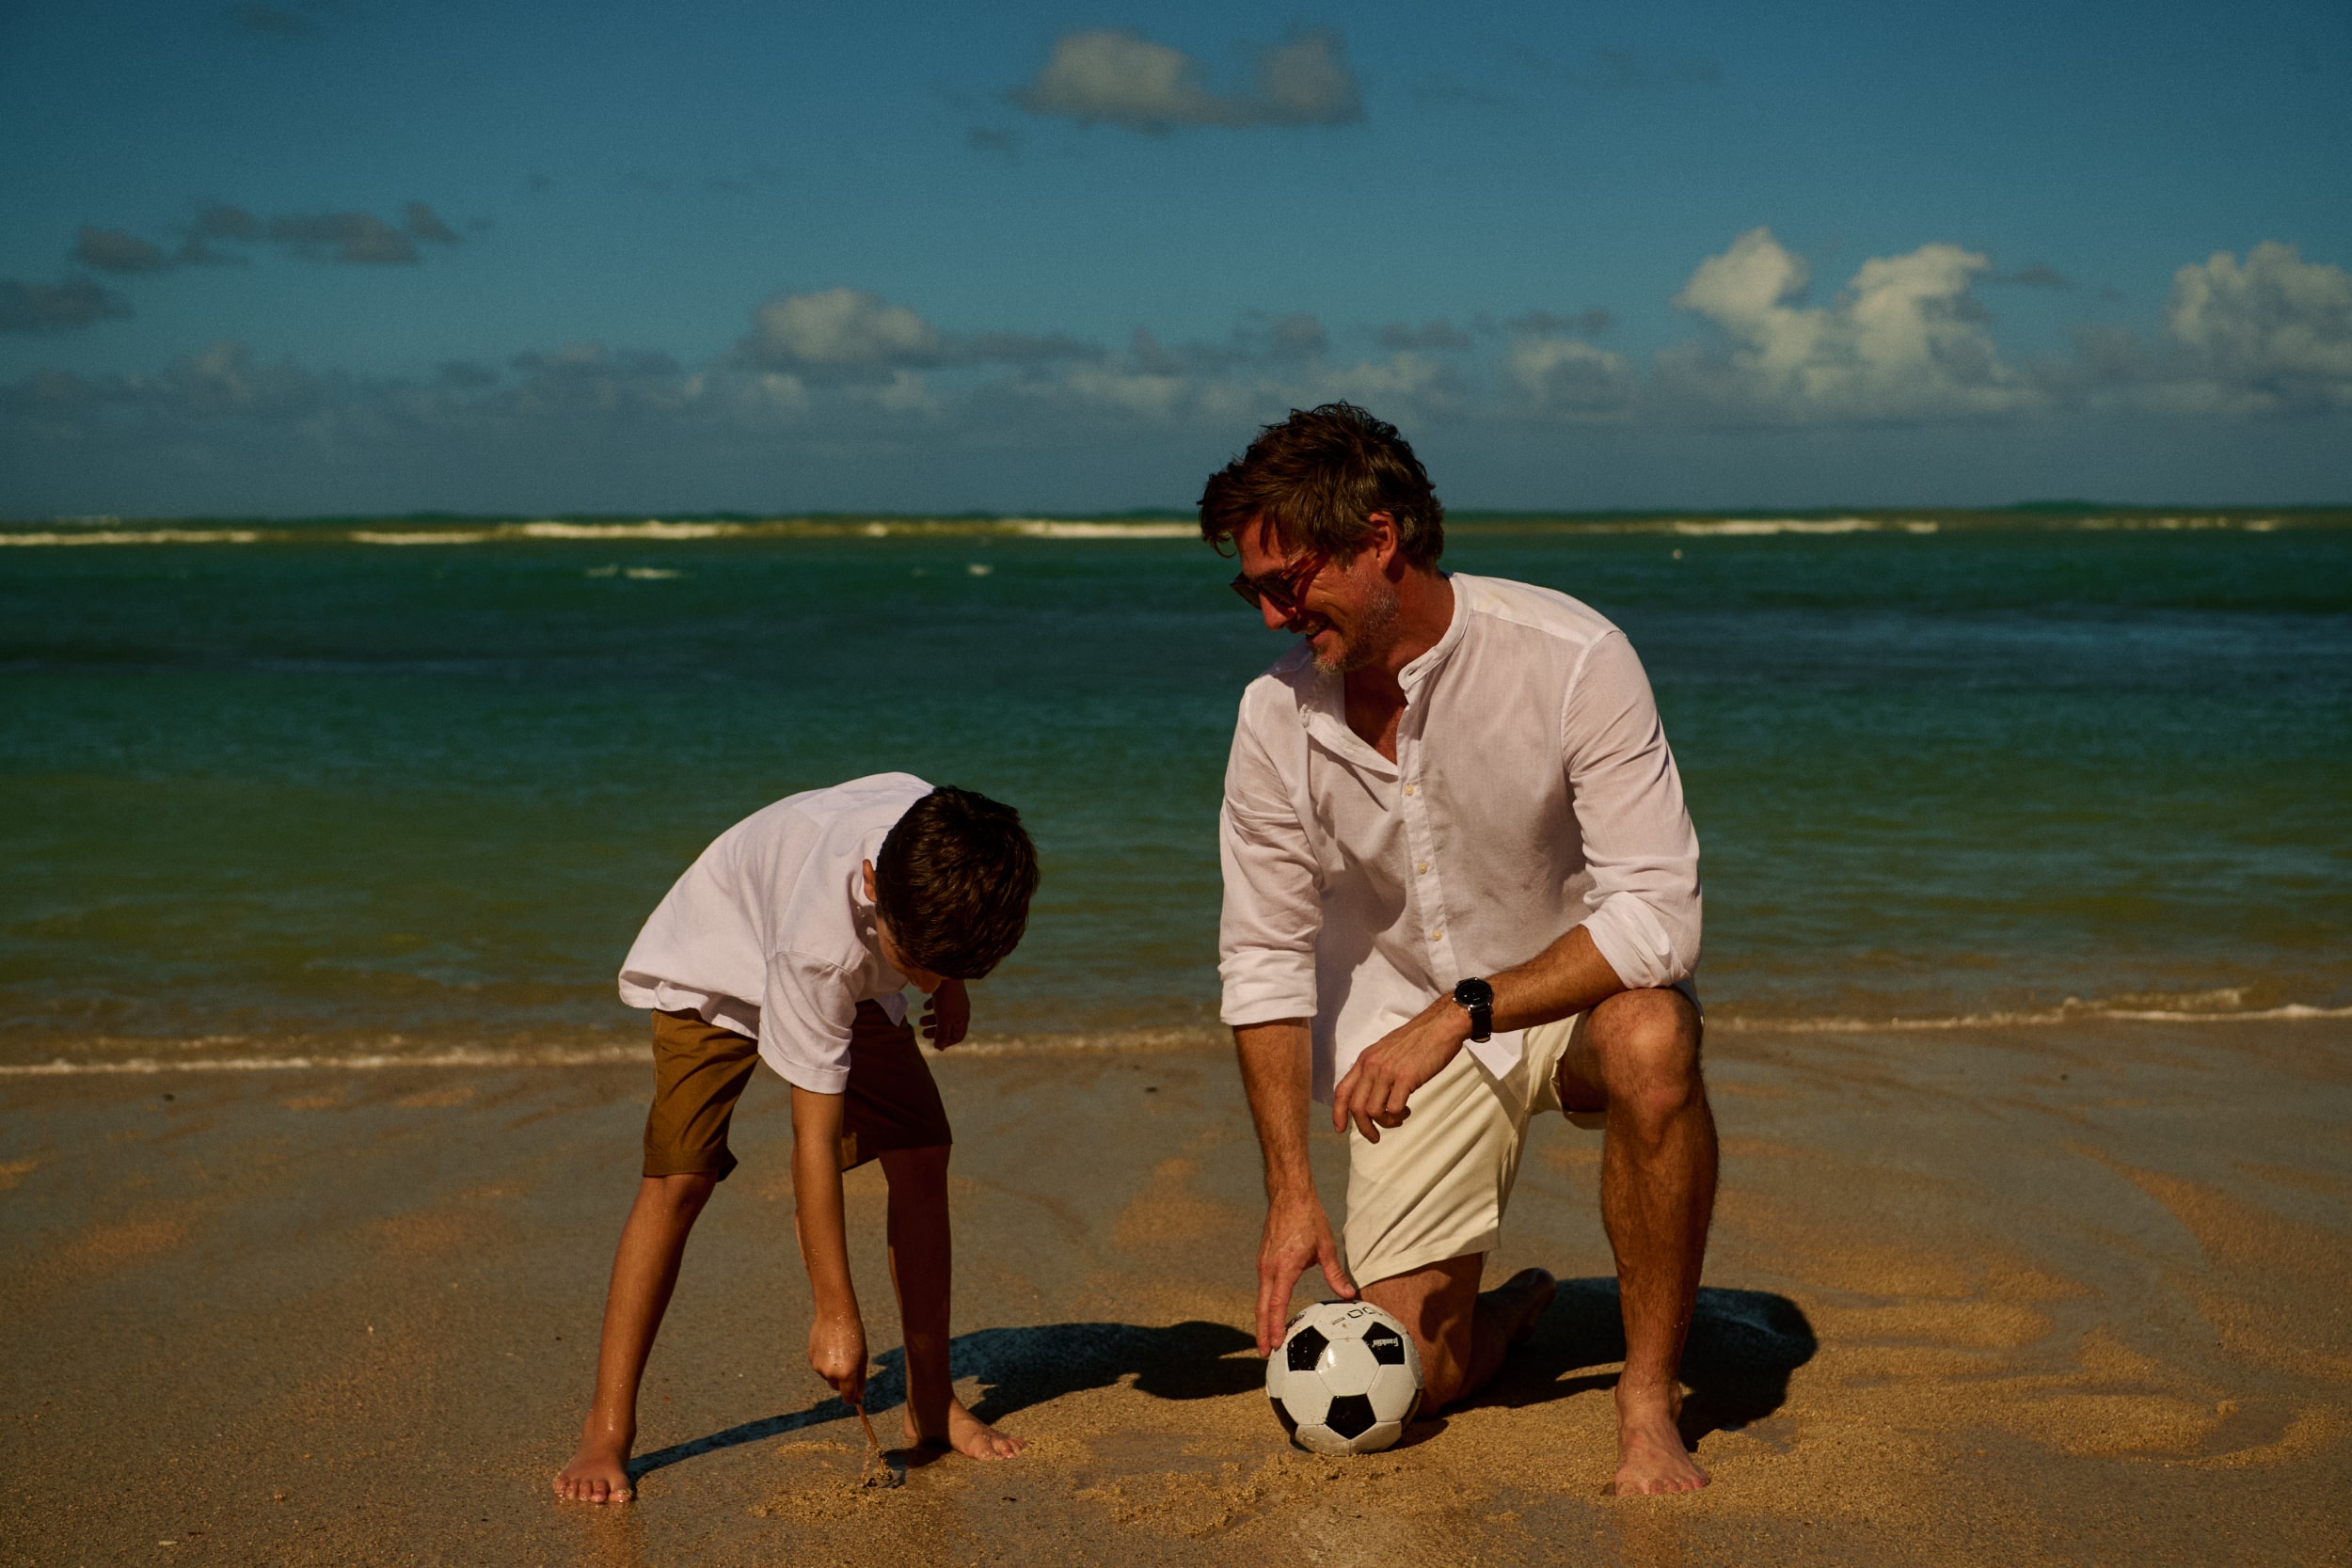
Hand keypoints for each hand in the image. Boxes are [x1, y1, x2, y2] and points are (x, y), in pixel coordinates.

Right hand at [808, 1311, 868, 1404]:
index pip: (848, 1397)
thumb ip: (860, 1380)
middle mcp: (830, 1373)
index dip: (852, 1396)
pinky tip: (830, 1346)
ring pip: (828, 1376)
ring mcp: (818, 1367)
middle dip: (843, 1381)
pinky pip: (820, 1366)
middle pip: (837, 1388)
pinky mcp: (811, 1359)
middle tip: (850, 1363)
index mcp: (846, 1374)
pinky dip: (825, 1361)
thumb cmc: (854, 1335)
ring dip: (833, 1369)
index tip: (855, 1394)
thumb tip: (858, 1397)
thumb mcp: (862, 1358)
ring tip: (840, 1350)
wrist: (835, 1315)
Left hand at [922, 979, 970, 1049]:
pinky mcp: (947, 992)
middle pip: (948, 1026)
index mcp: (962, 1019)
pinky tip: (925, 1006)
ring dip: (931, 1020)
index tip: (935, 1042)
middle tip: (923, 1033)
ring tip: (920, 1020)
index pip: (958, 1036)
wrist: (945, 974)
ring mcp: (954, 1001)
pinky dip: (932, 1006)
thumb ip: (942, 1035)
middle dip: (935, 1031)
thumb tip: (940, 1048)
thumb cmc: (946, 999)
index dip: (947, 1042)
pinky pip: (940, 1003)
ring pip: (943, 1015)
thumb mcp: (943, 1020)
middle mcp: (960, 1011)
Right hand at [1255, 1191, 1354, 1355]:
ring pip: (1261, 1299)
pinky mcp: (1263, 1261)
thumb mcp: (1326, 1247)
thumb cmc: (1309, 1219)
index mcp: (1284, 1267)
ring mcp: (1263, 1264)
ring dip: (1263, 1321)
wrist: (1289, 1195)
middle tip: (1265, 1354)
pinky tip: (1272, 1315)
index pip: (1277, 1304)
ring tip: (1267, 1340)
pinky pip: (1263, 1288)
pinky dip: (1265, 1306)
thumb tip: (1349, 1295)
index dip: (1276, 1326)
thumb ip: (1335, 1274)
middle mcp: (1269, 1268)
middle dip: (1263, 1332)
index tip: (1276, 1344)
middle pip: (1262, 1308)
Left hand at [1330, 999, 1471, 1142]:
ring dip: (1385, 1122)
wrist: (1440, 1026)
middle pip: (1356, 1107)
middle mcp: (1371, 1065)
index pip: (1342, 1090)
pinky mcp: (1406, 1077)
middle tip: (1374, 1137)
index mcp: (1365, 1059)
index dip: (1338, 1113)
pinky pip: (1394, 1108)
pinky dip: (1399, 1116)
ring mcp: (1387, 1071)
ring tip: (1397, 1119)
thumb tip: (1370, 1092)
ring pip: (1373, 1111)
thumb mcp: (1386, 1050)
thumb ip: (1374, 1068)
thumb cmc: (1418, 1039)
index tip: (1340, 1128)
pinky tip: (1407, 1110)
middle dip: (1364, 1128)